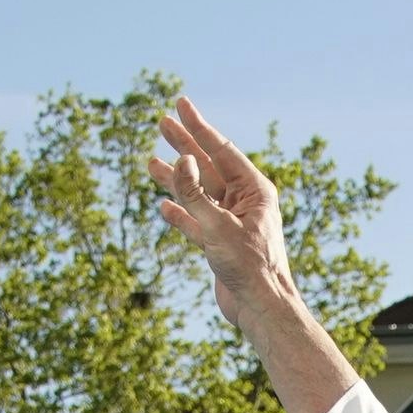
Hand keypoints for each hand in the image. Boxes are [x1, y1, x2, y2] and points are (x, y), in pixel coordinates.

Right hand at [147, 98, 294, 321]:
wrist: (261, 308)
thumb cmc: (249, 266)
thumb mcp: (217, 227)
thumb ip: (195, 194)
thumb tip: (179, 159)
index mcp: (255, 190)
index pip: (220, 150)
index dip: (197, 127)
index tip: (180, 104)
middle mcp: (245, 202)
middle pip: (208, 166)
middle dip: (184, 145)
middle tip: (161, 122)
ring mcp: (232, 223)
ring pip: (199, 194)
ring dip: (175, 179)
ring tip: (150, 163)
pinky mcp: (221, 244)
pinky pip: (196, 222)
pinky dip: (180, 213)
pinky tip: (163, 205)